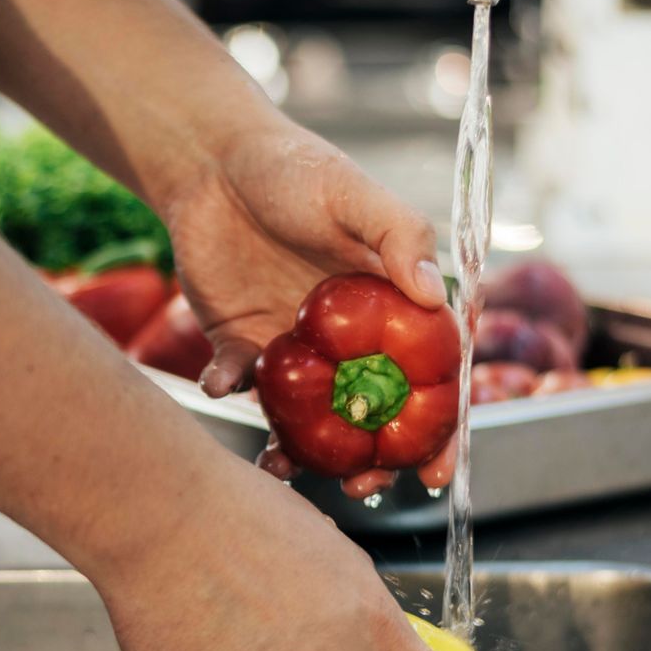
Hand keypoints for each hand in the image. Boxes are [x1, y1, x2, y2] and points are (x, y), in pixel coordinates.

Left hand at [160, 121, 457, 498]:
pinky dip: (232, 389)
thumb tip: (431, 295)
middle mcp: (347, 336)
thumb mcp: (353, 192)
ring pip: (307, 417)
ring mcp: (296, 345)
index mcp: (389, 306)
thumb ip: (399, 236)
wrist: (211, 161)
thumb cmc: (293, 168)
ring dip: (300, 450)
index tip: (438, 473)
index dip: (440, 429)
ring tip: (285, 469)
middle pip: (371, 415)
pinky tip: (224, 382)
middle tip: (361, 488)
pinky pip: (242, 382)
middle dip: (371, 461)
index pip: (429, 378)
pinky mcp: (242, 342)